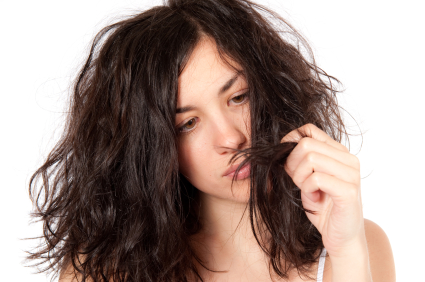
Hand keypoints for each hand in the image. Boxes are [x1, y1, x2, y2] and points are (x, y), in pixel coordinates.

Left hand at [281, 123, 365, 257]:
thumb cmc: (323, 207)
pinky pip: (315, 179)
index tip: (287, 162)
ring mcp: (351, 174)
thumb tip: (282, 146)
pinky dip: (307, 189)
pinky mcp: (349, 191)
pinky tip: (314, 199)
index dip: (290, 143)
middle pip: (305, 144)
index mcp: (339, 152)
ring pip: (310, 159)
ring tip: (307, 191)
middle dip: (292, 164)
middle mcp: (349, 159)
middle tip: (297, 181)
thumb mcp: (307, 178)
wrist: (341, 237)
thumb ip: (300, 160)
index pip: (309, 130)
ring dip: (299, 178)